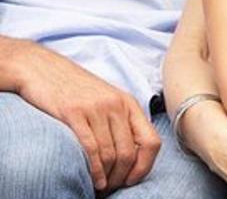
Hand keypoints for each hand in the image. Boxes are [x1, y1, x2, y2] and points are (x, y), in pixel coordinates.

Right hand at [14, 43, 159, 191]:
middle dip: (122, 177)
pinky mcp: (74, 114)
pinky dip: (94, 170)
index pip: (152, 141)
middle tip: (112, 188)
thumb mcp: (107, 101)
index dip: (145, 166)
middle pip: (130, 152)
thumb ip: (120, 122)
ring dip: (107, 178)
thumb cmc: (75, 89)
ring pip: (110, 154)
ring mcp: (96, 109)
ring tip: (100, 188)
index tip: (132, 180)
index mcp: (129, 104)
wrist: (44, 69)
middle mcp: (117, 106)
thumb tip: (131, 155)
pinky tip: (92, 180)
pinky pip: (91, 149)